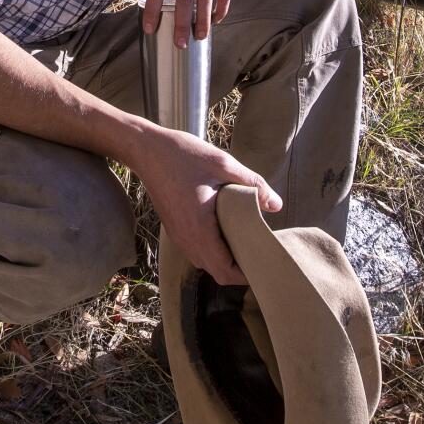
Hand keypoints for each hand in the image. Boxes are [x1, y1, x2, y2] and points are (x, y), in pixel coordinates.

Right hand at [130, 124, 281, 285]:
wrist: (146, 149)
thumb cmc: (182, 155)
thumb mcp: (223, 165)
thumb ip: (253, 185)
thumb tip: (277, 205)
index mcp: (199, 229)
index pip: (225, 272)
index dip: (246, 274)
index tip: (263, 262)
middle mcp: (186, 239)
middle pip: (216, 272)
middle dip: (239, 268)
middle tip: (259, 250)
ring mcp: (178, 235)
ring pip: (205, 262)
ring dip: (225, 259)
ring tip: (245, 240)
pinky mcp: (174, 227)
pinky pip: (196, 249)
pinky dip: (213, 248)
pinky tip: (226, 228)